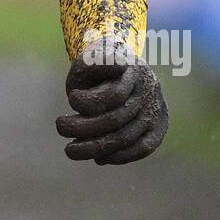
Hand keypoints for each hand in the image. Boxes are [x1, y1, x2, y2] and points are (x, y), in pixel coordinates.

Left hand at [54, 36, 166, 164]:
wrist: (121, 65)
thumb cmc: (97, 67)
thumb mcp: (87, 61)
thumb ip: (87, 71)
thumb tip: (84, 98)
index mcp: (133, 67)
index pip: (114, 95)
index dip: (89, 102)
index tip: (72, 97)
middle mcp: (148, 87)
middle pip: (117, 118)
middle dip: (84, 128)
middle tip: (60, 128)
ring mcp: (156, 107)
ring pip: (128, 136)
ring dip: (96, 148)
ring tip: (71, 150)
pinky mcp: (159, 125)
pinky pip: (144, 148)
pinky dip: (120, 157)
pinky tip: (99, 158)